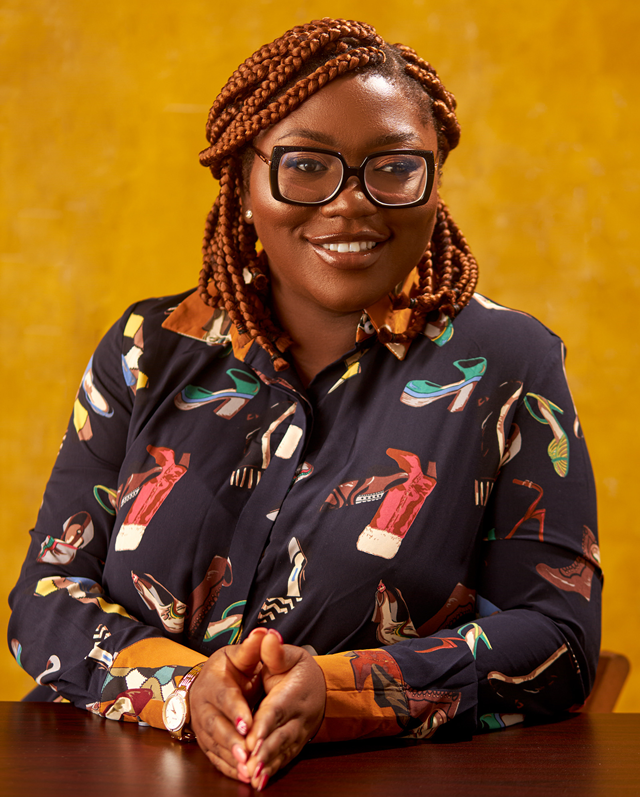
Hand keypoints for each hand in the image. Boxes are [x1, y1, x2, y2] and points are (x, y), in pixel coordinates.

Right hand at [189, 627, 267, 782]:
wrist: (210, 683)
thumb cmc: (230, 668)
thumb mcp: (241, 655)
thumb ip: (253, 648)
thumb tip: (264, 632)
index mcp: (213, 680)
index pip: (224, 696)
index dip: (235, 709)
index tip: (248, 722)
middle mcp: (203, 704)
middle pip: (214, 724)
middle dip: (230, 740)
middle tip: (246, 754)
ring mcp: (202, 725)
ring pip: (213, 744)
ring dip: (229, 758)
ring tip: (246, 770)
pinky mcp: (205, 741)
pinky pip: (214, 757)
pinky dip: (227, 767)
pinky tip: (241, 775)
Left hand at [243, 630, 326, 789]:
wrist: (320, 687)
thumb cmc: (297, 669)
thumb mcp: (288, 655)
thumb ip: (274, 651)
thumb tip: (267, 635)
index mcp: (294, 691)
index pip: (278, 708)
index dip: (265, 723)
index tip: (252, 737)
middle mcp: (299, 715)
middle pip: (280, 734)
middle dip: (265, 751)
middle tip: (249, 764)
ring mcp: (299, 732)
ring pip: (282, 751)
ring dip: (267, 765)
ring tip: (252, 777)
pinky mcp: (296, 744)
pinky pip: (284, 760)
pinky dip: (272, 771)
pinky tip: (259, 783)